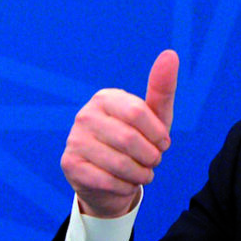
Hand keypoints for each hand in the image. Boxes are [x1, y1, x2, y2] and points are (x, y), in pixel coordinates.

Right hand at [60, 50, 177, 217]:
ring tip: (141, 172)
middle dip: (151, 157)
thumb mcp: (156, 118)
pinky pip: (107, 181)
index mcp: (106, 98)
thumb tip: (171, 54)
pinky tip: (124, 182)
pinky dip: (125, 187)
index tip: (163, 143)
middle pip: (130, 140)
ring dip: (140, 174)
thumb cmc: (138, 143)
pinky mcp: (69, 164)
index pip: (139, 112)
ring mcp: (74, 139)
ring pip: (120, 164)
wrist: (112, 179)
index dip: (158, 135)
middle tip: (152, 161)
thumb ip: (162, 88)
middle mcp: (85, 115)